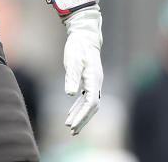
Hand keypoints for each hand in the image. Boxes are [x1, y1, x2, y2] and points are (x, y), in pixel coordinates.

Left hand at [62, 7, 102, 135]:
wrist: (84, 36)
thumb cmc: (78, 47)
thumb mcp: (72, 61)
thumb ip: (72, 77)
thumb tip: (70, 94)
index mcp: (94, 80)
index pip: (91, 103)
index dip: (82, 115)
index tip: (73, 124)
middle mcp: (96, 83)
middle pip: (92, 107)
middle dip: (82, 120)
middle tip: (72, 131)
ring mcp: (93, 82)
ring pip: (89, 104)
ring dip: (80, 115)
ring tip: (71, 127)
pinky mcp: (88, 80)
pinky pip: (85, 98)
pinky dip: (78, 107)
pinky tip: (71, 113)